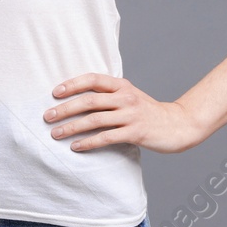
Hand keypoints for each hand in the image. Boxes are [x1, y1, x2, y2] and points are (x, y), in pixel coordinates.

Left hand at [44, 73, 206, 153]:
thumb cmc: (149, 112)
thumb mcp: (130, 96)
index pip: (93, 79)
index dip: (72, 84)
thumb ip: (110, 95)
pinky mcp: (135, 133)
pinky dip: (88, 142)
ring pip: (94, 120)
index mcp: (122, 85)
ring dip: (72, 127)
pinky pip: (106, 137)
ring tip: (56, 134)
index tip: (54, 93)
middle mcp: (126, 97)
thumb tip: (78, 98)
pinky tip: (76, 147)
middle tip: (47, 116)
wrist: (179, 125)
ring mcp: (131, 115)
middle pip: (89, 100)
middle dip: (65, 108)